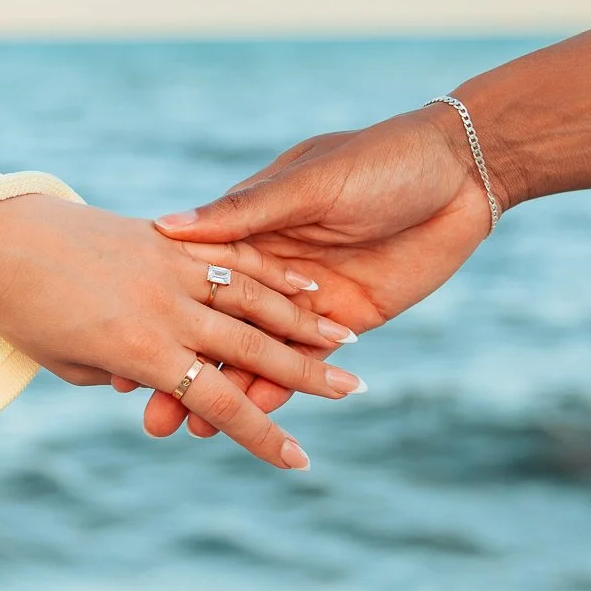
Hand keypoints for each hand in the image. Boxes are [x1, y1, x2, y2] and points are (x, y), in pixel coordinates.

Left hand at [0, 194, 365, 468]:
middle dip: (307, 374)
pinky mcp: (165, 238)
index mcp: (140, 352)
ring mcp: (169, 267)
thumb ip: (126, 374)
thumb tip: (164, 380)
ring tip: (347, 338)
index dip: (262, 437)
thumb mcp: (72, 362)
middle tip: (354, 391)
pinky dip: (269, 274)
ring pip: (252, 298)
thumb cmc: (21, 312)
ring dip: (303, 321)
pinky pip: (230, 258)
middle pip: (252, 349)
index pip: (217, 403)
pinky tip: (301, 284)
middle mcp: (164, 309)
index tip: (299, 462)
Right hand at [144, 102, 494, 435]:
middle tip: (150, 420)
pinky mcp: (350, 324)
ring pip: (257, 356)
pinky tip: (249, 420)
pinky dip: (280, 394)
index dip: (162, 317)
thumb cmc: (381, 160)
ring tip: (189, 430)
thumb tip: (167, 227)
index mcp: (255, 225)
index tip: (127, 353)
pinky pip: (308, 365)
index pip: (197, 281)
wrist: (463, 172)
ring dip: (226, 393)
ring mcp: (311, 301)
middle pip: (220, 330)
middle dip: (185, 372)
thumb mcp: (309, 183)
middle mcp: (275, 268)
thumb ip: (246, 212)